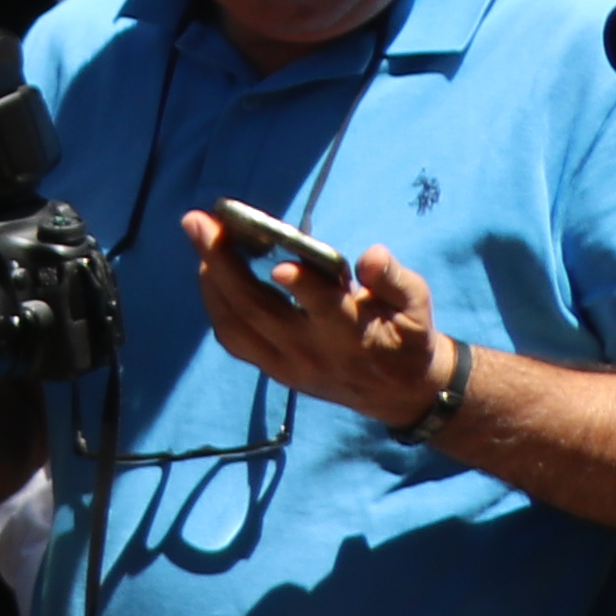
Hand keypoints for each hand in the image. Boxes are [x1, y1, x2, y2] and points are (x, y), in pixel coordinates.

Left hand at [192, 216, 453, 429]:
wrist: (399, 393)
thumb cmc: (407, 336)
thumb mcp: (417, 306)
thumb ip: (395, 280)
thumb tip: (372, 254)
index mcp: (353, 336)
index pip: (324, 309)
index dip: (304, 288)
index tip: (281, 264)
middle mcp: (312, 353)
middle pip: (258, 310)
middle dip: (222, 263)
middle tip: (198, 221)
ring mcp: (286, 365)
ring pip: (235, 325)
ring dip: (210, 280)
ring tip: (200, 236)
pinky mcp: (272, 370)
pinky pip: (233, 339)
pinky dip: (216, 304)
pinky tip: (210, 271)